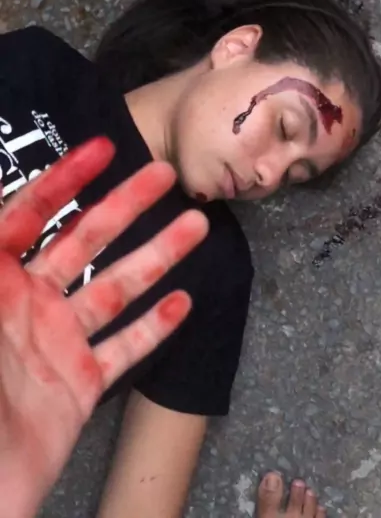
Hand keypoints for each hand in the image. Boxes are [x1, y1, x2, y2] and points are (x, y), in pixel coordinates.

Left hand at [0, 137, 207, 517]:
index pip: (31, 214)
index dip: (64, 179)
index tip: (102, 148)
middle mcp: (28, 305)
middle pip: (84, 242)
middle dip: (124, 205)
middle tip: (162, 174)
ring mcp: (56, 345)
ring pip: (115, 290)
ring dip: (156, 256)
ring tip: (196, 226)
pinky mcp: (78, 387)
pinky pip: (122, 351)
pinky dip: (153, 328)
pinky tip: (183, 303)